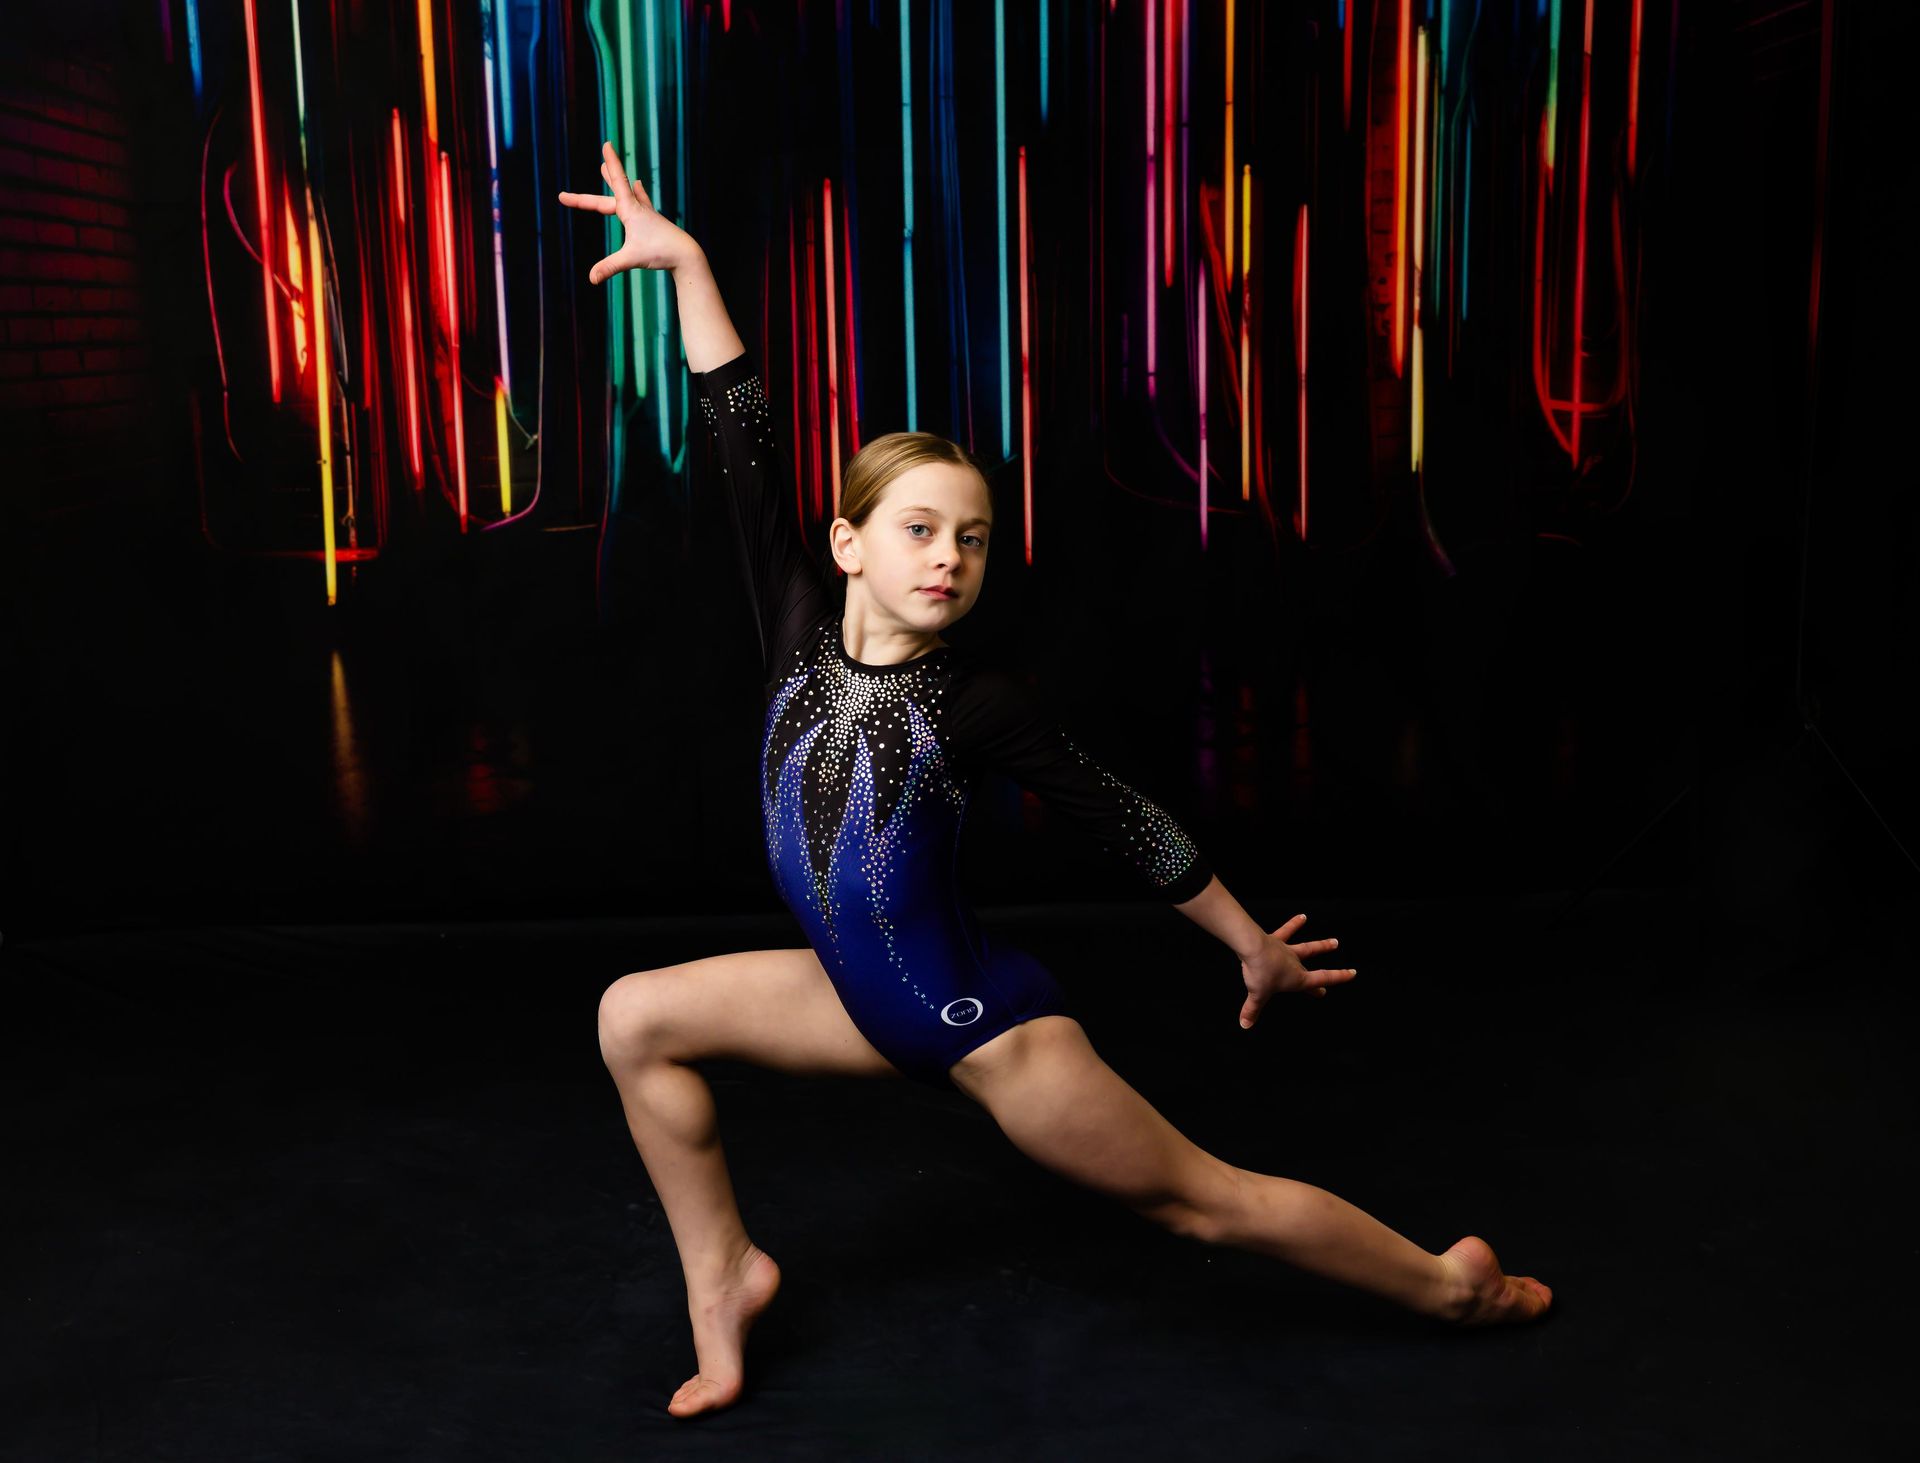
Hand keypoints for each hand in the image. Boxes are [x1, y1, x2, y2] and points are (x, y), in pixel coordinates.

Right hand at [558, 141, 699, 283]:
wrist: (687, 255)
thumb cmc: (661, 253)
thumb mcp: (631, 260)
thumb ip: (609, 267)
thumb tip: (591, 279)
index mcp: (630, 210)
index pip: (617, 182)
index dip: (611, 164)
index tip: (607, 144)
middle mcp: (638, 207)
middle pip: (610, 194)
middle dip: (592, 190)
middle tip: (578, 179)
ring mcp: (646, 213)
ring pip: (625, 193)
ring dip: (613, 180)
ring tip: (603, 167)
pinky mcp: (652, 221)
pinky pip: (640, 201)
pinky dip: (636, 191)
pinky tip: (638, 185)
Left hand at [1237, 914, 1355, 1029]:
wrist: (1252, 947)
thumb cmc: (1259, 972)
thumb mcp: (1256, 995)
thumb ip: (1252, 1010)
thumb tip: (1245, 1024)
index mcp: (1297, 979)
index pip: (1321, 980)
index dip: (1339, 977)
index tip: (1352, 973)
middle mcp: (1295, 964)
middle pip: (1314, 969)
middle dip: (1328, 973)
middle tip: (1342, 971)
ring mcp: (1287, 950)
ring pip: (1308, 948)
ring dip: (1321, 945)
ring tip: (1334, 942)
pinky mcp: (1276, 939)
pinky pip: (1287, 931)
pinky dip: (1294, 923)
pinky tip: (1302, 916)